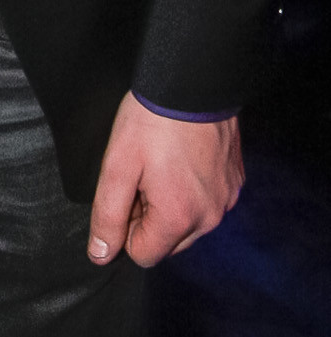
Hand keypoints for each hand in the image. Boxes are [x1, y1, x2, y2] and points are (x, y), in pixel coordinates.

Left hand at [88, 92, 243, 267]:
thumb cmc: (152, 120)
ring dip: (170, 204)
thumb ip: (108, 215)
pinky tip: (181, 158)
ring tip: (162, 163)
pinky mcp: (235, 181)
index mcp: (179, 218)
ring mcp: (226, 199)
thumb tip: (101, 254)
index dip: (126, 225)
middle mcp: (210, 217)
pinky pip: (207, 202)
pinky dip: (191, 190)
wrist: (192, 81)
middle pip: (168, 242)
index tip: (127, 191)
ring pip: (189, 223)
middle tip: (142, 174)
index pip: (143, 254)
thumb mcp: (117, 166)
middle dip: (149, 216)